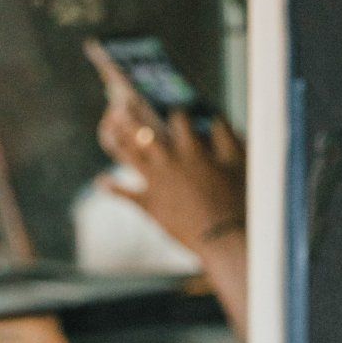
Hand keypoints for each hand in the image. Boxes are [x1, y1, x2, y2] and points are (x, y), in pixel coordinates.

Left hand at [92, 59, 245, 263]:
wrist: (223, 238)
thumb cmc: (237, 199)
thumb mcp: (240, 163)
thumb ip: (227, 137)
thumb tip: (215, 118)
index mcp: (192, 149)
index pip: (179, 119)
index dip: (176, 112)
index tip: (175, 110)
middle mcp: (169, 161)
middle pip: (144, 132)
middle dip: (132, 116)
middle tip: (121, 105)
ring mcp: (156, 183)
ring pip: (129, 156)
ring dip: (116, 140)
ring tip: (107, 127)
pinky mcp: (149, 205)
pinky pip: (125, 194)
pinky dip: (111, 188)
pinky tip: (102, 181)